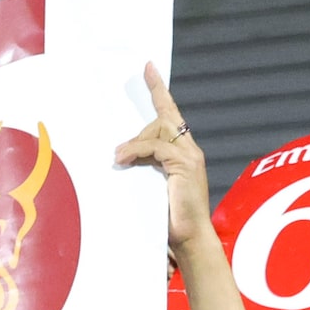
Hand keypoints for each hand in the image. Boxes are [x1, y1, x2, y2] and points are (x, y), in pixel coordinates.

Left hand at [111, 65, 212, 254]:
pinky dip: (137, 151)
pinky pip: (156, 147)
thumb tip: (120, 157)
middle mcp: (190, 150)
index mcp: (184, 154)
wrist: (189, 240)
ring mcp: (190, 156)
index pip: (171, 115)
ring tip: (119, 159)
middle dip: (143, 124)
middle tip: (123, 140)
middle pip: (164, 119)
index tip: (148, 69)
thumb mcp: (151, 187)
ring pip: (159, 130)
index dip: (159, 91)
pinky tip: (124, 160)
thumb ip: (143, 167)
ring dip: (135, 144)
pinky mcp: (185, 164)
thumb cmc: (170, 220)